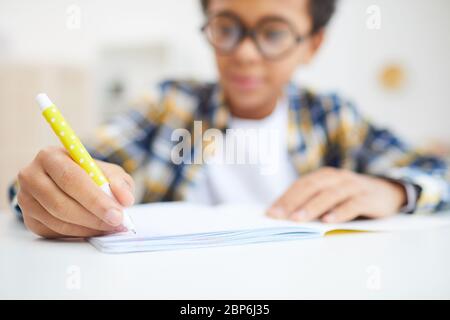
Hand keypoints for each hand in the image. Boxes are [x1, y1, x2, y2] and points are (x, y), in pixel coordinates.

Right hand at [17, 146, 134, 237]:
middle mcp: (31, 176)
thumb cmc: (90, 174)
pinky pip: (56, 232)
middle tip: (117, 223)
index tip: (117, 213)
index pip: (71, 179)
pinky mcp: (30, 219)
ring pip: (58, 221)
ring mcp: (26, 200)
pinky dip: (80, 233)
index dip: (95, 199)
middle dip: (93, 217)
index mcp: (50, 156)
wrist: (71, 183)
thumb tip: (125, 200)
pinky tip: (96, 229)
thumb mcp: (108, 172)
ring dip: (89, 228)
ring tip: (111, 227)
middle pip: (60, 203)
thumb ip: (119, 182)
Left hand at [267, 167, 405, 222]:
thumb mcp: (331, 196)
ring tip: (298, 219)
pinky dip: (340, 212)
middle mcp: (337, 177)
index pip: (300, 185)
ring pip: (330, 195)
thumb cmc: (350, 197)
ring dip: (312, 207)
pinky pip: (352, 204)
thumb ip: (312, 202)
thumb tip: (285, 217)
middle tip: (278, 216)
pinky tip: (328, 221)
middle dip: (293, 202)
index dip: (285, 198)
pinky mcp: (368, 198)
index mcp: (324, 176)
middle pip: (312, 187)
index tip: (270, 212)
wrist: (387, 192)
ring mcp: (353, 186)